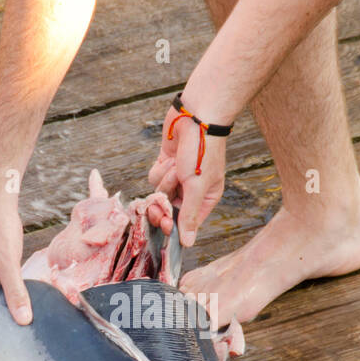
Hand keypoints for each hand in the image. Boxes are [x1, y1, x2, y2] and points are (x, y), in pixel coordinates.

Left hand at [149, 104, 226, 246]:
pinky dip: (160, 169)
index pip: (186, 222)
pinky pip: (154, 177)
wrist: (195, 117)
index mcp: (205, 198)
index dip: (173, 225)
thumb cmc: (201, 151)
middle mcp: (191, 190)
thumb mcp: (196, 187)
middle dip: (162, 205)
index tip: (163, 225)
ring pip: (159, 192)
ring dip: (166, 180)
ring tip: (177, 167)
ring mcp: (178, 177)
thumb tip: (188, 243)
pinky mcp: (166, 165)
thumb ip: (188, 216)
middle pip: (168, 210)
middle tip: (155, 205)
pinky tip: (170, 158)